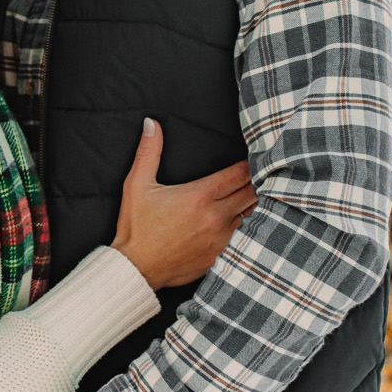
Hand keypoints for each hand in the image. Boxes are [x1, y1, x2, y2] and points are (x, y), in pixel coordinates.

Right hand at [113, 118, 256, 288]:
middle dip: (254, 183)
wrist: (136, 268)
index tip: (253, 159)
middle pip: (252, 193)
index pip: (240, 174)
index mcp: (199, 196)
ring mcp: (220, 240)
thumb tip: (151, 123)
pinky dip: (239, 228)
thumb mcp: (137, 185)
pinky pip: (240, 238)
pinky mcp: (219, 257)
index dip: (250, 164)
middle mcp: (215, 217)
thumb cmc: (136, 227)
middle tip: (254, 176)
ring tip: (245, 197)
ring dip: (247, 206)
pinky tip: (232, 223)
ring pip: (249, 216)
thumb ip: (148, 152)